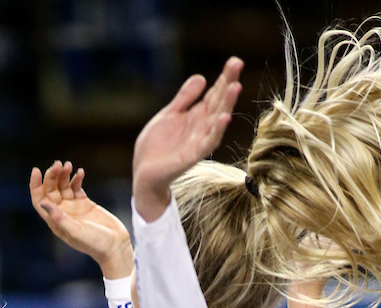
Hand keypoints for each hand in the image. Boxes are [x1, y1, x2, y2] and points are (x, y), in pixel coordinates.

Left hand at [30, 161, 132, 278]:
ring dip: (63, 174)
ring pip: (63, 186)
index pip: (39, 200)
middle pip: (50, 190)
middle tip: (58, 164)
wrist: (114, 245)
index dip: (35, 186)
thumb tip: (43, 203)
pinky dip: (76, 178)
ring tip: (68, 164)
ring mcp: (73, 207)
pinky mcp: (84, 203)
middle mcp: (61, 213)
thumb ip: (60, 218)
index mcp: (55, 221)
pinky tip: (80, 172)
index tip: (37, 170)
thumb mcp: (76, 231)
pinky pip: (76, 187)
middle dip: (52, 176)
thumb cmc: (95, 243)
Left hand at [132, 57, 242, 221]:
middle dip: (228, 85)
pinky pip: (207, 143)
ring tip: (235, 87)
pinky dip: (216, 131)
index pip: (214, 95)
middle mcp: (201, 128)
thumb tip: (202, 78)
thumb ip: (184, 99)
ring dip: (227, 105)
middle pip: (218, 103)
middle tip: (237, 64)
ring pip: (216, 121)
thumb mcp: (169, 115)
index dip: (224, 79)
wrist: (143, 173)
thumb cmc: (156, 146)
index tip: (234, 62)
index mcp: (196, 116)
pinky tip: (223, 118)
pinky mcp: (191, 156)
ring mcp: (198, 142)